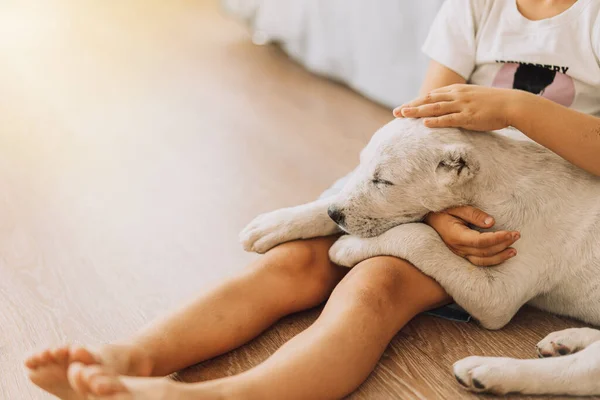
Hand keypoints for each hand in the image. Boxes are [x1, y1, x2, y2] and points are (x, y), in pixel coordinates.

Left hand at [393, 84, 517, 130]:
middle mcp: (457, 95)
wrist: (512, 104)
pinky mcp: (469, 116)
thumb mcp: (472, 97)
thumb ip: (458, 101)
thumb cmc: (493, 103)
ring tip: (404, 115)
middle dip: (411, 106)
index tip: (402, 108)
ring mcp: (462, 105)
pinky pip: (449, 119)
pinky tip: (425, 124)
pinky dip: (436, 121)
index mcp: (456, 90)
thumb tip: (446, 109)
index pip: (431, 95)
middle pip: (428, 100)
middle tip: (396, 113)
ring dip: (418, 111)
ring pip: (435, 108)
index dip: (415, 102)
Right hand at [424, 206, 519, 266]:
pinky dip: (492, 260)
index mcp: (456, 236)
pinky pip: (478, 262)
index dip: (498, 238)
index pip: (481, 241)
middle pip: (484, 251)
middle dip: (503, 244)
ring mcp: (459, 253)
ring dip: (500, 256)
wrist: (427, 220)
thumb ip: (472, 214)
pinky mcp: (461, 255)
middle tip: (517, 235)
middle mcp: (458, 248)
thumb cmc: (441, 212)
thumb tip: (491, 222)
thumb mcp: (455, 207)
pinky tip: (501, 256)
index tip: (512, 232)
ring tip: (514, 251)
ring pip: (482, 260)